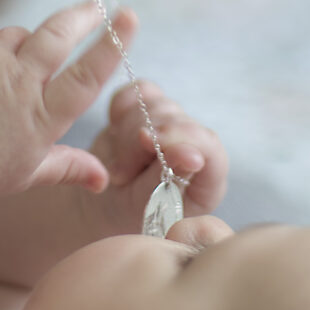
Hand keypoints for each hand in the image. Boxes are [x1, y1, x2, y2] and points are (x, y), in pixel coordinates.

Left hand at [0, 2, 136, 204]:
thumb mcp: (28, 175)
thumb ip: (69, 167)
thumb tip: (103, 178)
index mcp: (44, 114)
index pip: (87, 75)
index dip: (111, 44)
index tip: (127, 16)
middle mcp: (22, 82)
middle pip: (59, 35)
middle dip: (83, 15)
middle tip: (96, 6)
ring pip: (19, 32)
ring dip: (24, 38)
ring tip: (18, 55)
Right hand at [79, 80, 228, 238]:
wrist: (99, 208)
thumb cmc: (126, 217)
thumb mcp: (145, 208)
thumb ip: (167, 181)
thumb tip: (193, 155)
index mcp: (206, 179)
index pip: (209, 147)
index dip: (184, 139)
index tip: (151, 143)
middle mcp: (194, 147)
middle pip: (180, 122)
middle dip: (144, 143)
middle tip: (121, 174)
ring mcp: (171, 125)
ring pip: (157, 105)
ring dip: (128, 133)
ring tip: (117, 167)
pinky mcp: (147, 109)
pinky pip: (137, 92)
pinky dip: (121, 109)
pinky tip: (113, 135)